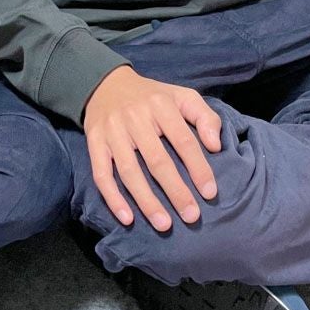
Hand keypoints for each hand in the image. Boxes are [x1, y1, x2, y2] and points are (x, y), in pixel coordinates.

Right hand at [83, 66, 221, 230]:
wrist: (106, 84)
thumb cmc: (151, 97)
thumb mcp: (181, 96)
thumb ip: (204, 116)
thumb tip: (215, 146)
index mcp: (160, 105)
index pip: (183, 141)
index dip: (198, 168)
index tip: (210, 193)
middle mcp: (134, 117)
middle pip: (157, 160)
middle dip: (176, 191)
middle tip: (192, 216)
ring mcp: (112, 131)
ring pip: (129, 171)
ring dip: (146, 201)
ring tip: (164, 225)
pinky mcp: (94, 142)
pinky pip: (101, 173)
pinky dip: (112, 197)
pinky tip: (127, 218)